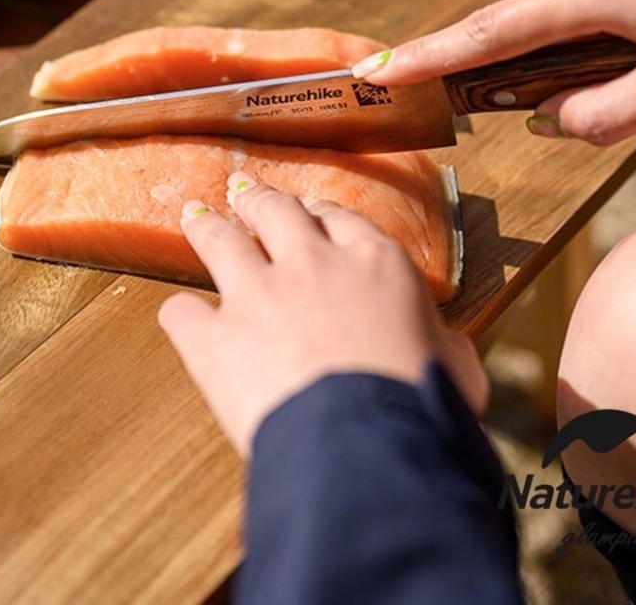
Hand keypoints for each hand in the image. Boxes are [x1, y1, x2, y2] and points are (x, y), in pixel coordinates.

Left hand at [158, 172, 487, 457]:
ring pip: (221, 240)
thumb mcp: (454, 368)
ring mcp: (258, 295)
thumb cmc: (422, 408)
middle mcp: (312, 264)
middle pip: (276, 211)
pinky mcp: (217, 338)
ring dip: (206, 226)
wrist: (370, 442)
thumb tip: (448, 353)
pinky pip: (183, 311)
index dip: (317, 212)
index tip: (307, 209)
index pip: (338, 218)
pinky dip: (181, 313)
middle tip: (241, 192)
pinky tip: (181, 315)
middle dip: (256, 199)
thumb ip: (443, 347)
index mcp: (373, 263)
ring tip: (194, 216)